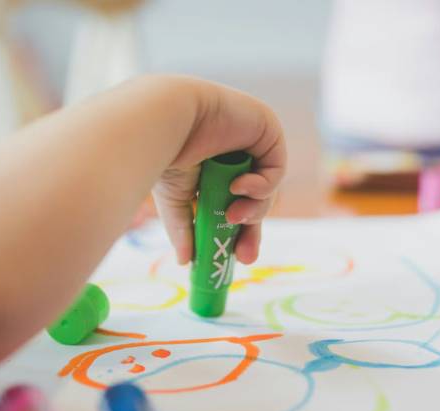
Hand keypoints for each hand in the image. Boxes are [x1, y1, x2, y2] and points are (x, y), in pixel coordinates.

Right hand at [152, 78, 285, 265]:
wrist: (167, 119)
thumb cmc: (164, 152)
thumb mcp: (175, 201)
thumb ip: (184, 229)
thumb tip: (185, 262)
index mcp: (214, 168)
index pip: (235, 204)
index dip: (239, 232)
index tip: (236, 259)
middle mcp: (235, 154)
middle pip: (256, 201)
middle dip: (252, 230)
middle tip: (245, 256)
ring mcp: (252, 141)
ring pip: (267, 190)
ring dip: (254, 209)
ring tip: (233, 216)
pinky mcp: (267, 130)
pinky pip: (276, 170)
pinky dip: (262, 185)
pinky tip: (241, 186)